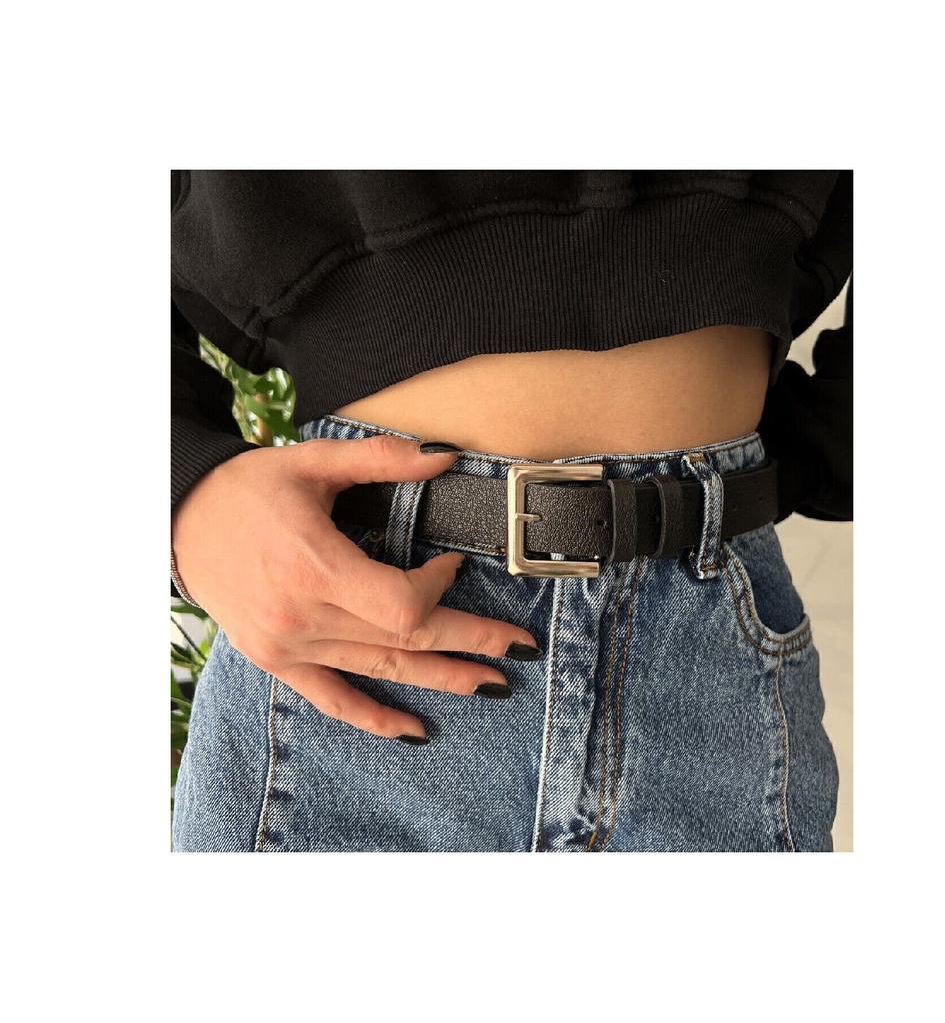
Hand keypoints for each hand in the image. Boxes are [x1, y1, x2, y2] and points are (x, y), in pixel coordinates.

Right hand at [171, 434, 539, 741]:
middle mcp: (302, 616)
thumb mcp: (312, 461)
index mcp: (314, 567)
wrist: (179, 518)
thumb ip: (382, 459)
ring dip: (441, 679)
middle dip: (471, 643)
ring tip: (492, 684)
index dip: (438, 590)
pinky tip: (413, 731)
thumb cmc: (248, 488)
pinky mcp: (277, 659)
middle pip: (405, 643)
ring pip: (381, 671)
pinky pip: (331, 699)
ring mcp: (288, 645)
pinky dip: (373, 717)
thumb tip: (446, 456)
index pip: (402, 604)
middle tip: (521, 647)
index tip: (450, 566)